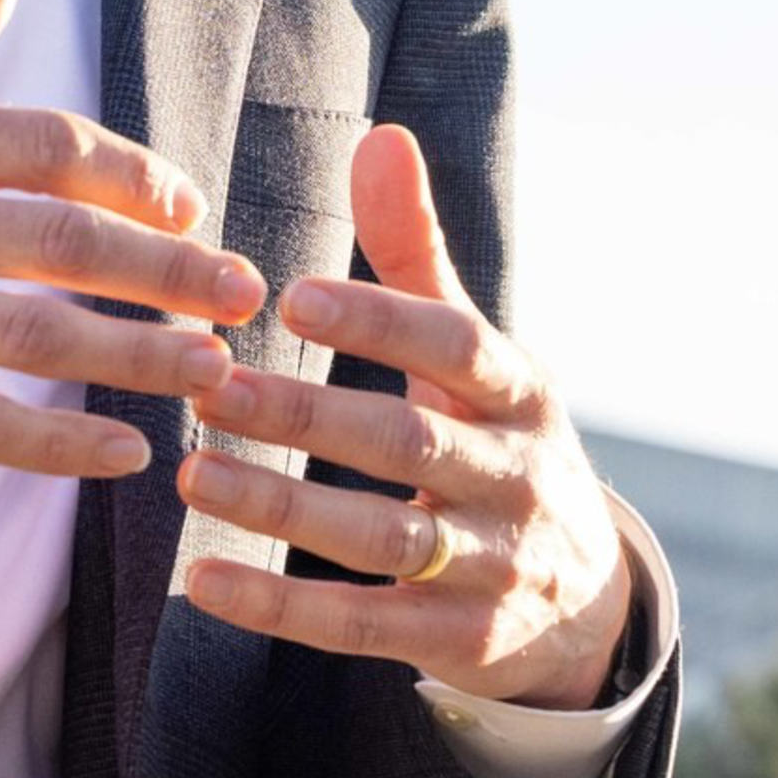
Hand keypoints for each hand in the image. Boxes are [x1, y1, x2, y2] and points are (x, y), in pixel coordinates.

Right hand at [0, 0, 265, 478]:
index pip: (48, 143)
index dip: (135, 175)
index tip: (190, 205)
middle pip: (63, 239)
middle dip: (171, 269)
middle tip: (245, 290)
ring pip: (34, 334)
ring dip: (138, 355)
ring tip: (211, 372)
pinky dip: (55, 446)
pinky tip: (119, 455)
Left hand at [178, 123, 630, 708]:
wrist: (584, 599)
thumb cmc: (495, 439)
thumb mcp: (473, 354)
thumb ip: (415, 252)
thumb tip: (380, 135)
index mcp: (518, 393)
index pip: (454, 348)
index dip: (378, 323)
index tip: (291, 298)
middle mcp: (516, 478)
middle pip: (408, 446)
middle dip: (307, 418)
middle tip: (210, 386)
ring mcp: (491, 567)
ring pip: (381, 541)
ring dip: (282, 510)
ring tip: (193, 475)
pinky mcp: (458, 642)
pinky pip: (362, 626)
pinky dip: (281, 607)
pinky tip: (204, 581)